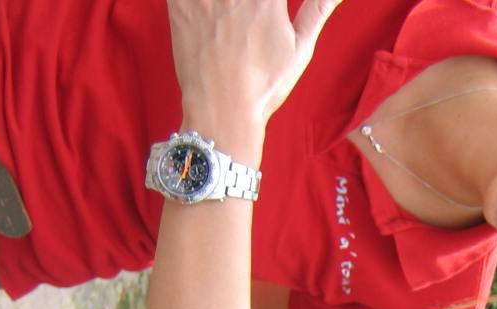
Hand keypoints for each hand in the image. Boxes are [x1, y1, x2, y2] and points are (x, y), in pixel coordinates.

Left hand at [167, 0, 338, 132]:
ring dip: (223, 3)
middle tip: (244, 25)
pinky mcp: (178, 4)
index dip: (270, 2)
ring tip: (229, 19)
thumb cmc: (265, 84)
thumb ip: (318, 9)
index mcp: (267, 0)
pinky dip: (192, 1)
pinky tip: (207, 11)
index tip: (268, 10)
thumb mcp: (300, 48)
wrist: (222, 110)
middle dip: (244, 6)